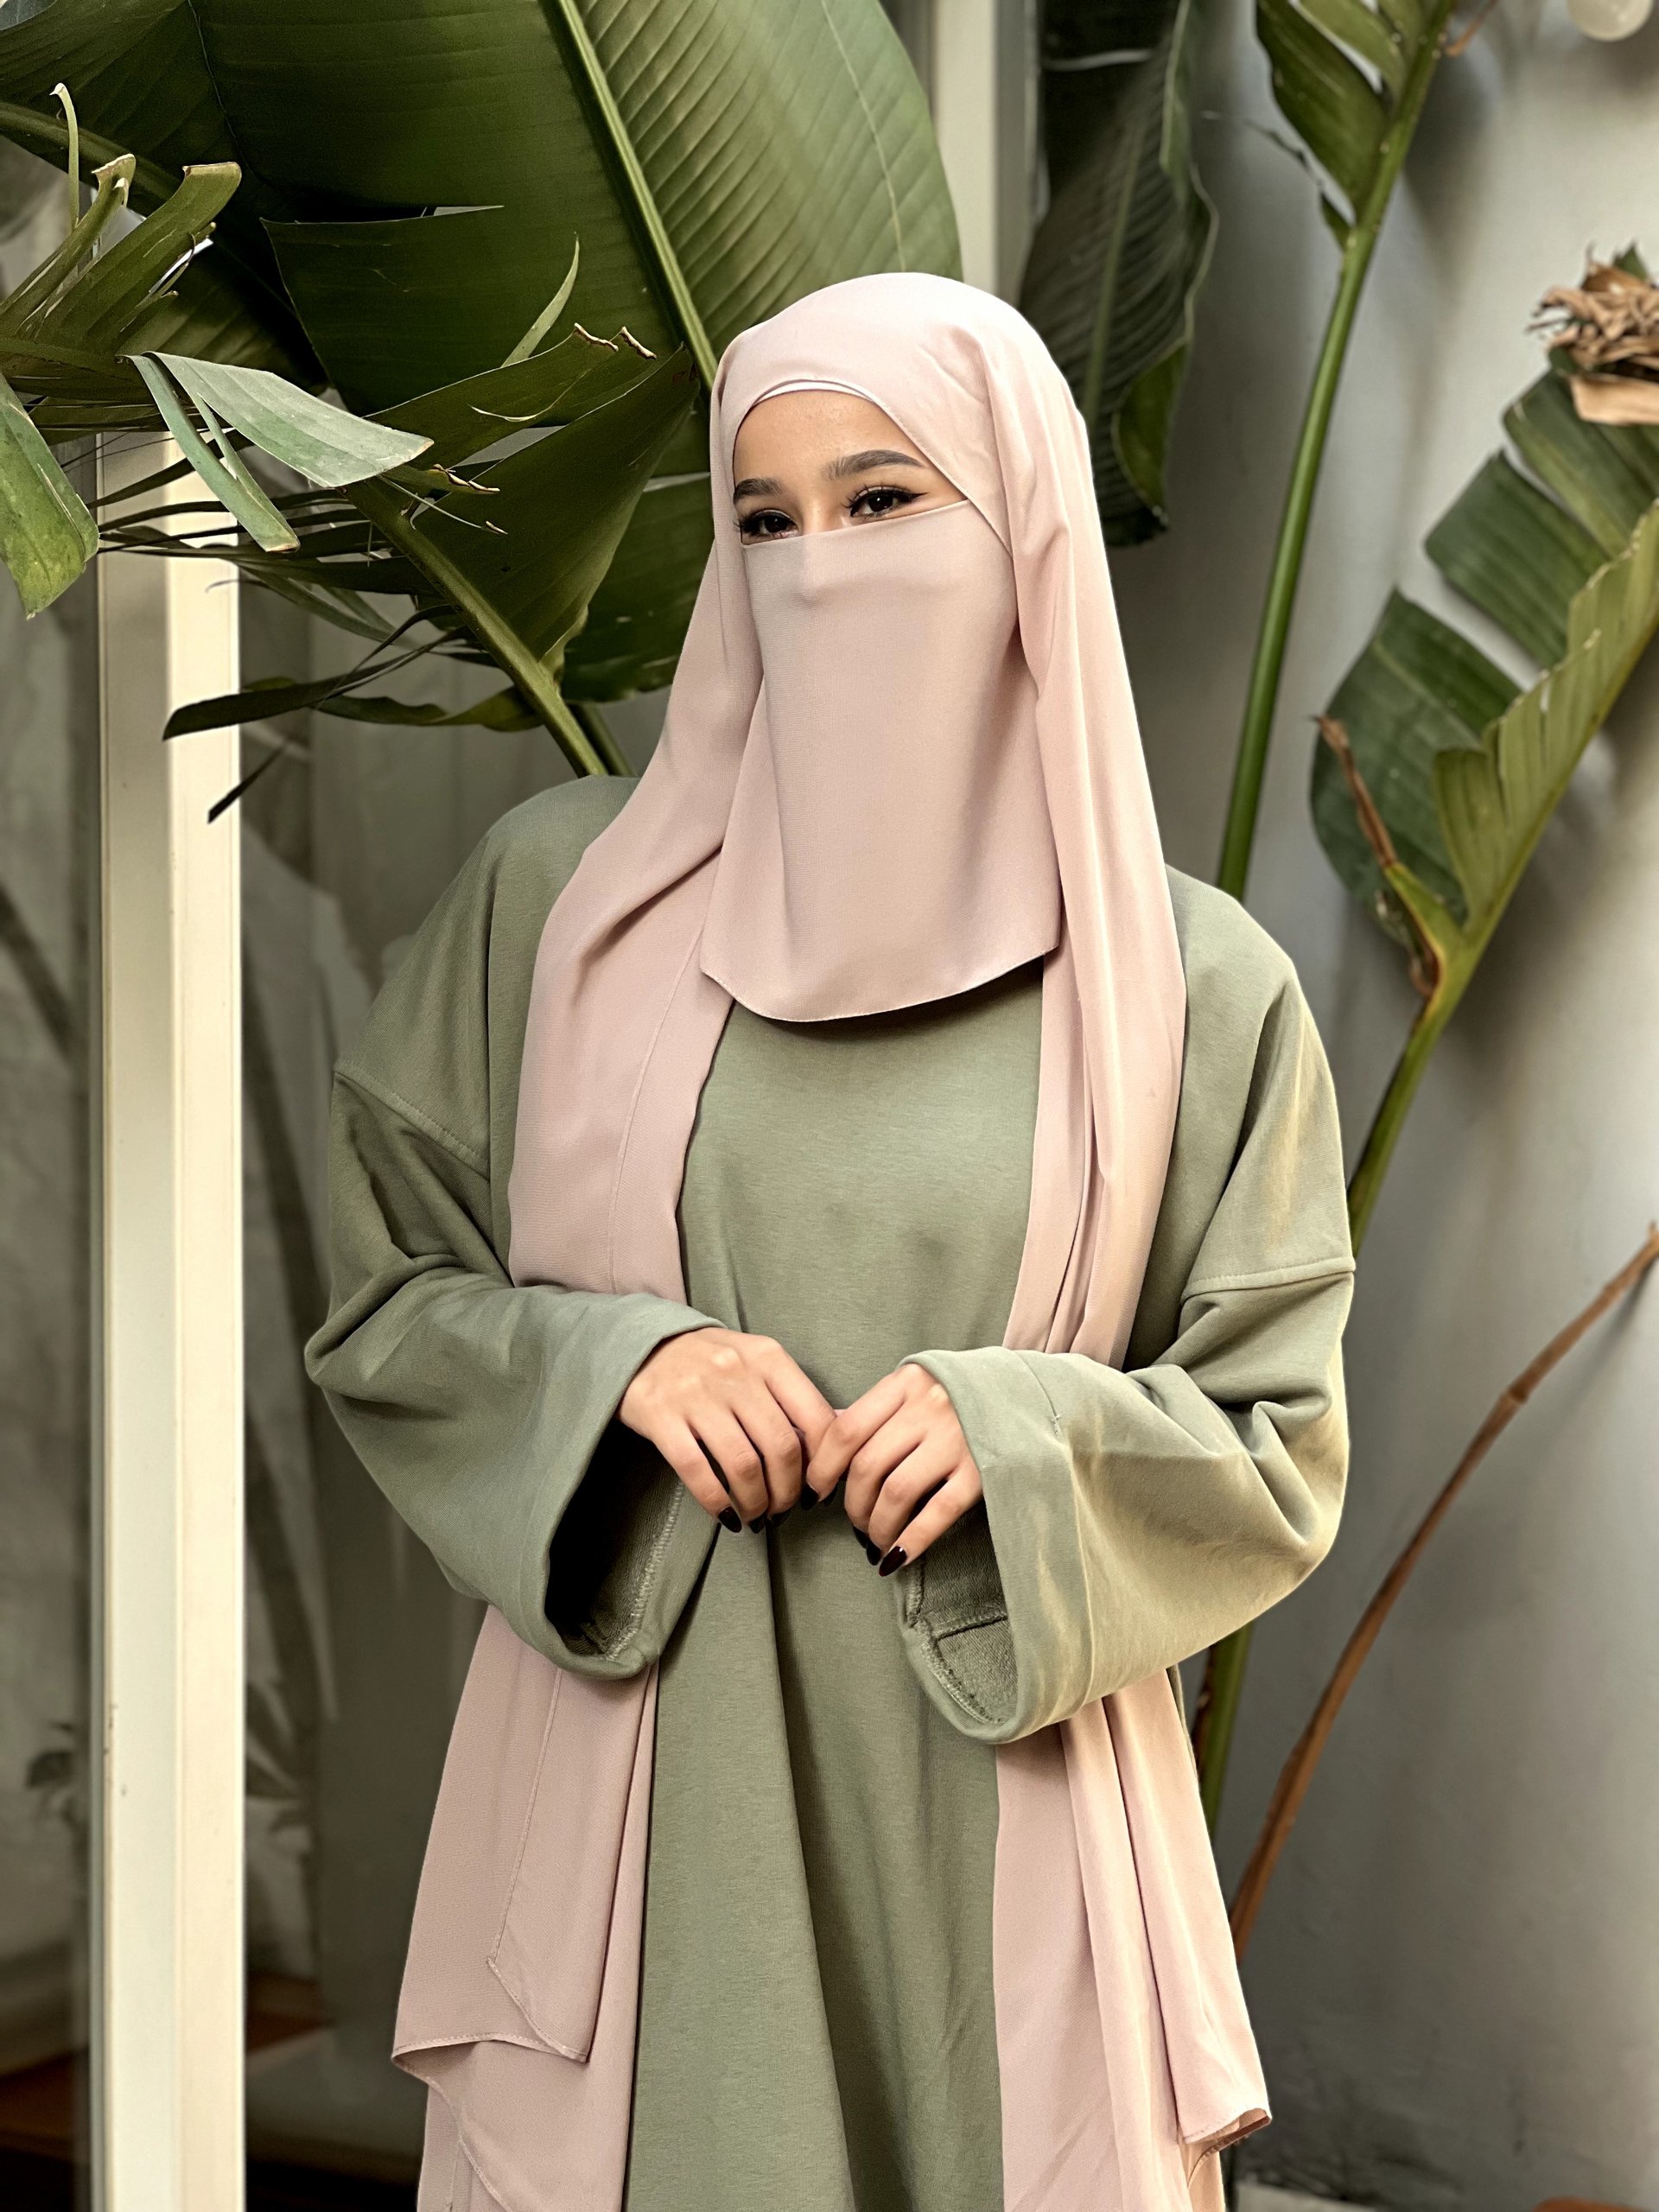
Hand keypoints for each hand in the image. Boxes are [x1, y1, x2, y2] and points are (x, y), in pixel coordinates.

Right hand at [619, 1329, 833, 1529]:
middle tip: (784, 1509)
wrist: (642, 1345)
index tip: (818, 1489)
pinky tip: (727, 1516)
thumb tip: (832, 1445)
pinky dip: (718, 1502)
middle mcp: (735, 1372)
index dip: (823, 1464)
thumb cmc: (711, 1362)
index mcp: (767, 1357)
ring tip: (757, 1516)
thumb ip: (790, 1396)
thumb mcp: (755, 1362)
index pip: (815, 1418)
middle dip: (788, 1491)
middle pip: (781, 1448)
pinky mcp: (661, 1417)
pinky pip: (698, 1471)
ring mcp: (696, 1394)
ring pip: (743, 1465)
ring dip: (756, 1502)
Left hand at [805, 1363, 983, 1571]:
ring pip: (896, 1493)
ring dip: (877, 1526)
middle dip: (852, 1504)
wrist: (1029, 1396)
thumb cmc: (959, 1395)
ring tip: (875, 1540)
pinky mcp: (983, 1471)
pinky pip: (937, 1513)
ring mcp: (958, 1439)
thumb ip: (873, 1412)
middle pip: (868, 1466)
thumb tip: (819, 1446)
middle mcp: (929, 1406)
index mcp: (906, 1382)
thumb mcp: (915, 1388)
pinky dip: (911, 1541)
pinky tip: (897, 1558)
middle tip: (855, 1522)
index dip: (823, 1468)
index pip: (846, 1429)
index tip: (816, 1492)